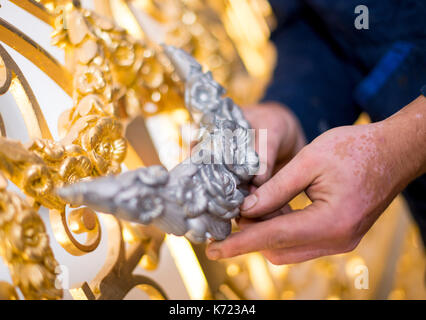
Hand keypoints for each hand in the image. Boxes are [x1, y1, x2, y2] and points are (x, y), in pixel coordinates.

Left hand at [206, 96, 425, 263]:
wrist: (394, 151)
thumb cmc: (355, 148)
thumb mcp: (309, 161)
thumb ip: (275, 188)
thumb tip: (246, 208)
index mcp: (330, 222)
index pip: (272, 237)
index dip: (239, 243)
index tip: (212, 249)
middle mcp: (337, 240)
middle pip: (278, 249)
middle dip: (251, 235)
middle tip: (232, 213)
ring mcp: (341, 241)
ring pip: (289, 248)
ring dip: (266, 231)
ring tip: (252, 207)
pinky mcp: (341, 235)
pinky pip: (302, 241)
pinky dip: (283, 228)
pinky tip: (272, 207)